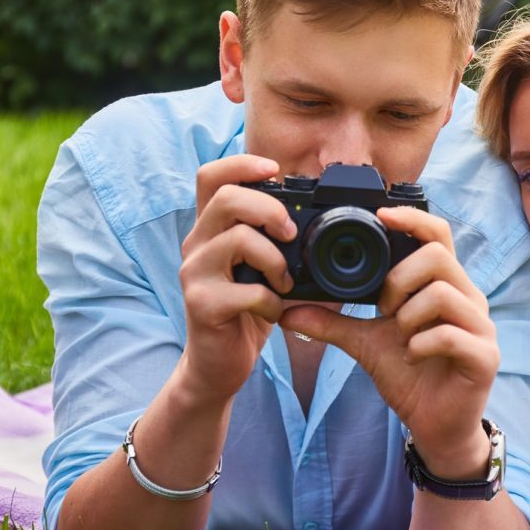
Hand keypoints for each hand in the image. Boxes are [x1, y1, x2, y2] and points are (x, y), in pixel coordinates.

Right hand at [176, 154, 295, 403]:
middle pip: (225, 197)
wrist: (218, 365)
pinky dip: (272, 301)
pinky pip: (247, 291)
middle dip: (269, 208)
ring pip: (236, 238)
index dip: (242, 164)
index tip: (274, 170)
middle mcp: (196, 244)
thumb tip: (335, 225)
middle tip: (291, 233)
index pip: (211, 176)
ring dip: (275, 259)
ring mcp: (194, 274)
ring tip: (285, 282)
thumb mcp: (263, 270)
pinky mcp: (202, 304)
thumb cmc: (245, 312)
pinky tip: (275, 312)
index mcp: (211, 229)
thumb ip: (281, 243)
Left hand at [279, 206, 499, 478]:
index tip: (380, 216)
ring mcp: (481, 326)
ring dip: (408, 314)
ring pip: (443, 292)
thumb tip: (286, 311)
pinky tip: (412, 357)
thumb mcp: (365, 343)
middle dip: (399, 278)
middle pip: (438, 256)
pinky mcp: (484, 356)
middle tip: (383, 307)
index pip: (438, 235)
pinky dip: (420, 344)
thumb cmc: (410, 374)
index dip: (411, 219)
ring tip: (399, 335)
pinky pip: (450, 335)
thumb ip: (331, 322)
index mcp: (446, 285)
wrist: (436, 425)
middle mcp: (468, 298)